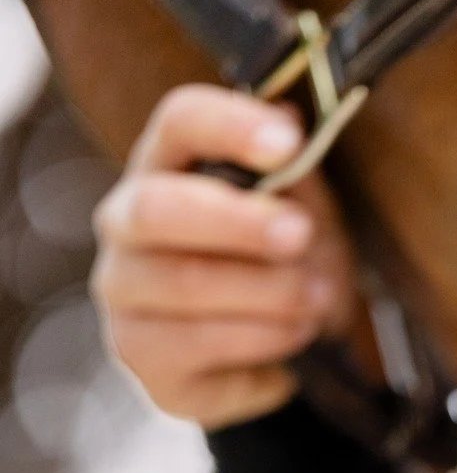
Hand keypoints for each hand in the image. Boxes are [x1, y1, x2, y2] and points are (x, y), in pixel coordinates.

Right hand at [91, 85, 360, 429]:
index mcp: (168, 166)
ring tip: (318, 299)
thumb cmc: (279, 269)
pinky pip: (197, 343)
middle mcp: (127, 221)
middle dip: (239, 221)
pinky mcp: (138, 353)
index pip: (179, 123)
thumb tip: (287, 116)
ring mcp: (123, 289)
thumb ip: (294, 177)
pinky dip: (261, 337)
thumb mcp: (305, 216)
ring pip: (182, 282)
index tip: (289, 142)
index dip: (230, 125)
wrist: (270, 356)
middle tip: (301, 234)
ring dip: (267, 290)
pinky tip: (296, 332)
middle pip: (156, 206)